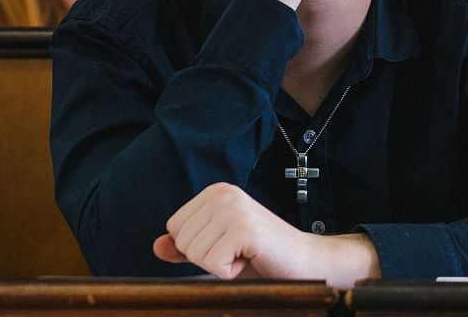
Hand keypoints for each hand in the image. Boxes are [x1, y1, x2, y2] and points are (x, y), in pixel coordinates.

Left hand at [153, 182, 380, 288]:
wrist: (309, 264)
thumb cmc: (264, 258)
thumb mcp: (220, 249)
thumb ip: (187, 246)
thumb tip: (157, 246)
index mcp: (215, 193)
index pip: (175, 227)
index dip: (198, 248)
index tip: (228, 248)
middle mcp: (222, 193)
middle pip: (182, 240)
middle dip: (207, 258)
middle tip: (239, 255)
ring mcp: (234, 208)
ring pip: (195, 253)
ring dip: (220, 266)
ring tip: (246, 257)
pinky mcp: (245, 228)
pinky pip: (213, 263)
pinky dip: (230, 274)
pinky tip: (252, 261)